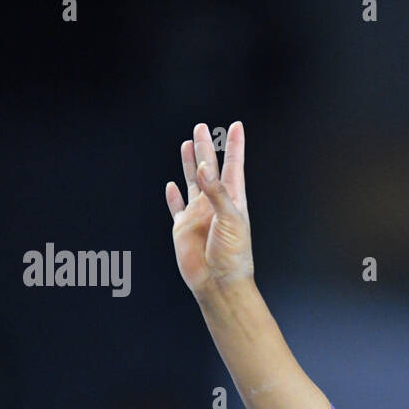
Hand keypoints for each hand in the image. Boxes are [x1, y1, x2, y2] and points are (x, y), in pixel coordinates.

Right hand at [164, 121, 253, 294]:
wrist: (219, 282)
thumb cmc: (233, 255)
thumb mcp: (231, 219)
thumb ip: (217, 193)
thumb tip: (203, 167)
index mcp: (232, 199)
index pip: (233, 166)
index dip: (235, 146)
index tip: (237, 126)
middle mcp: (215, 203)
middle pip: (209, 168)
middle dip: (205, 148)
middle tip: (201, 128)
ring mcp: (198, 214)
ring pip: (192, 182)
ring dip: (188, 164)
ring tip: (187, 144)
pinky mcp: (183, 227)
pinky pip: (176, 207)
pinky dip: (173, 196)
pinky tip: (172, 186)